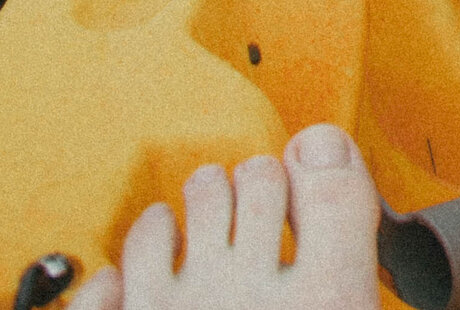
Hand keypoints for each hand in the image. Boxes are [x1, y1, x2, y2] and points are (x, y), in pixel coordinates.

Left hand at [76, 129, 380, 309]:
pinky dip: (121, 275)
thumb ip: (349, 239)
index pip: (337, 185)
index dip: (326, 163)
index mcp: (325, 302)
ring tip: (199, 216)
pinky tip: (132, 277)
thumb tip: (329, 163)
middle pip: (259, 183)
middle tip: (260, 192)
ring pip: (185, 210)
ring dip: (195, 208)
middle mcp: (246, 295)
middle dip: (258, 180)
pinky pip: (110, 280)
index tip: (315, 163)